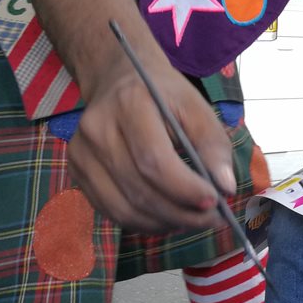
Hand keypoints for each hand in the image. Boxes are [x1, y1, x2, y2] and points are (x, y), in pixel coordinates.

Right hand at [69, 60, 234, 233]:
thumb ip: (213, 144)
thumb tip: (225, 187)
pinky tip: (168, 218)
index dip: (184, 188)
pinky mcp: (77, 171)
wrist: (119, 79)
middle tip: (211, 220)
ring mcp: (81, 153)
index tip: (214, 201)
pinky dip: (143, 222)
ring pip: (123, 208)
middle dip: (180, 212)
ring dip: (163, 223)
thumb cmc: (164, 94)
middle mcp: (97, 130)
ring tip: (193, 221)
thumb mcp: (196, 106)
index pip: (153, 160)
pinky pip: (110, 210)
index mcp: (129, 105)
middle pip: (138, 189)